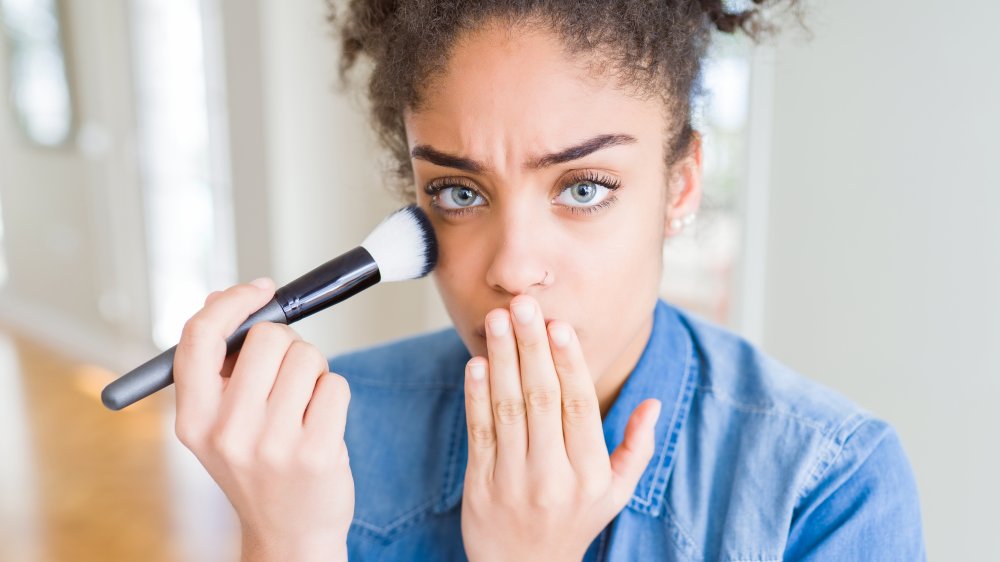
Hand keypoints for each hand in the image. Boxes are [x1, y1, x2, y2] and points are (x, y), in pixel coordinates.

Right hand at [172, 278, 353, 561]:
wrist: (288, 533)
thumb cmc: (257, 466)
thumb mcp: (219, 422)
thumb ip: (218, 364)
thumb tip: (223, 298)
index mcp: (193, 419)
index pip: (199, 338)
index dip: (231, 302)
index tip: (259, 290)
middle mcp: (227, 432)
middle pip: (268, 338)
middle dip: (286, 345)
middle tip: (287, 376)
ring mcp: (272, 445)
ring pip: (308, 357)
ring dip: (314, 372)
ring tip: (303, 407)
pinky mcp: (316, 453)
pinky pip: (336, 384)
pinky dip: (334, 394)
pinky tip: (321, 424)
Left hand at [461, 295, 660, 561]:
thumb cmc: (575, 522)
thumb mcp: (616, 492)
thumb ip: (636, 447)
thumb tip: (654, 402)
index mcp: (590, 473)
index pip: (579, 407)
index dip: (568, 362)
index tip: (559, 324)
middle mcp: (553, 476)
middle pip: (541, 400)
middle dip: (531, 347)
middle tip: (525, 304)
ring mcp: (513, 480)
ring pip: (507, 409)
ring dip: (502, 360)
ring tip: (500, 320)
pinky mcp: (480, 485)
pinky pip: (479, 432)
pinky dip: (476, 395)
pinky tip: (477, 362)